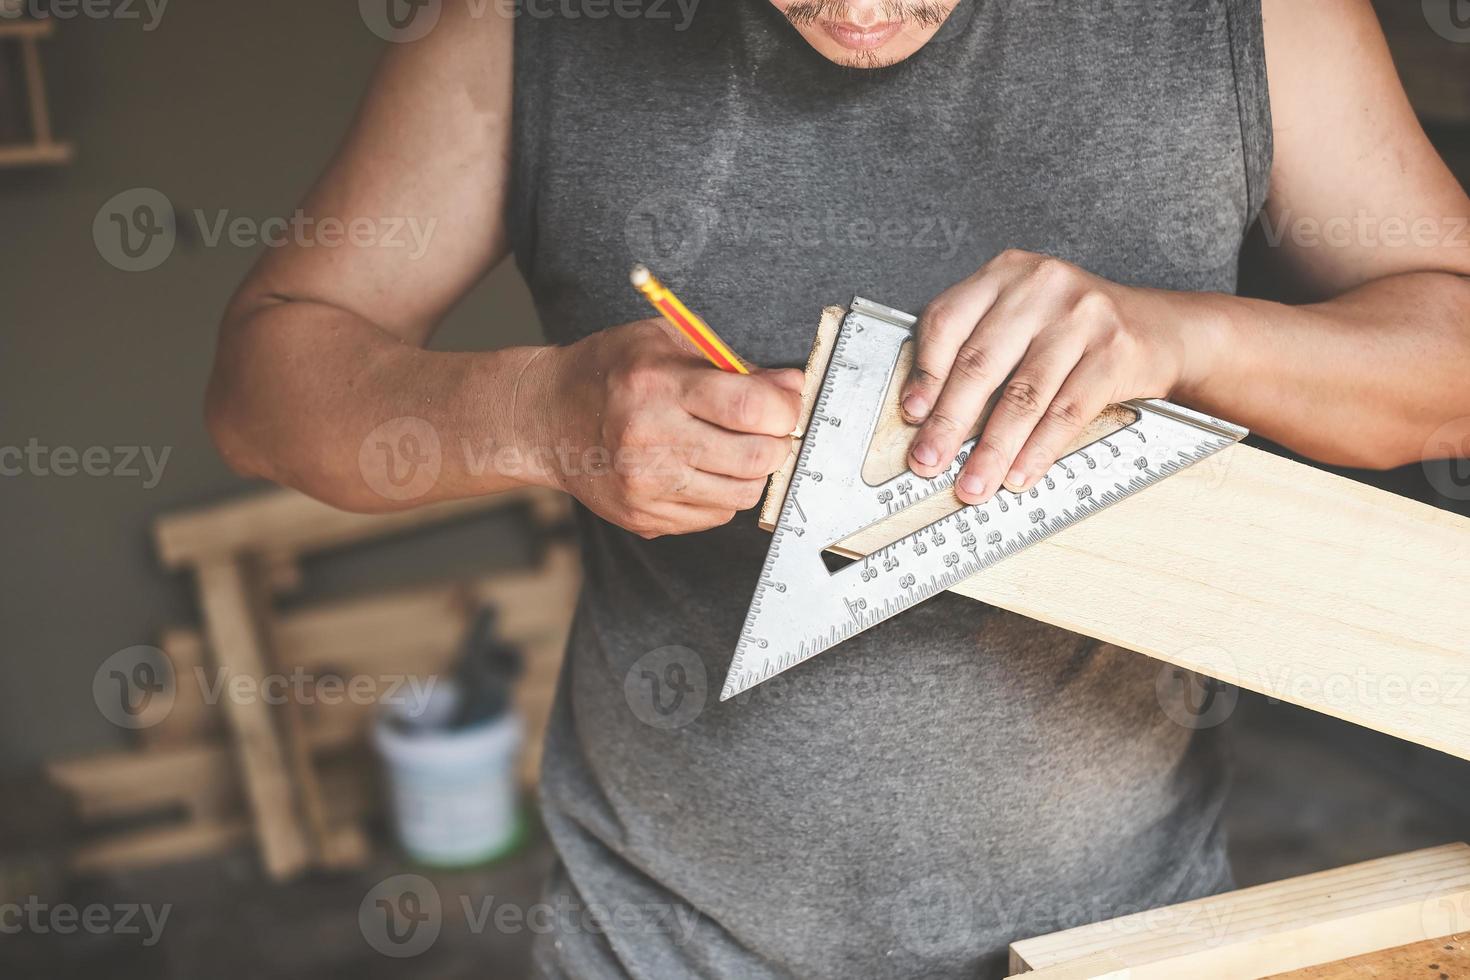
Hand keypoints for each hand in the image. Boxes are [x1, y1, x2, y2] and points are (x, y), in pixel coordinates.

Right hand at [530, 318, 803, 537]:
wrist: (545, 418)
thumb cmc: (610, 371)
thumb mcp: (666, 341)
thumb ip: (733, 363)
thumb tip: (794, 388)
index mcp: (658, 386)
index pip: (752, 407)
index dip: (786, 408)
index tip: (787, 404)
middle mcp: (650, 440)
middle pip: (756, 459)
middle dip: (776, 443)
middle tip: (766, 428)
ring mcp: (646, 486)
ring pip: (742, 494)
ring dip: (750, 471)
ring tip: (728, 445)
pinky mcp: (644, 516)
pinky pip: (715, 515)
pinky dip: (720, 492)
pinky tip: (698, 467)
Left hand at [902, 249, 1206, 503]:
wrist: (1161, 328)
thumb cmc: (1076, 328)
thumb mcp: (1022, 316)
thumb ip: (977, 344)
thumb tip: (925, 410)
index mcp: (1006, 273)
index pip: (948, 321)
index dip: (925, 373)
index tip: (912, 415)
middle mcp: (1042, 287)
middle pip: (981, 363)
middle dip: (950, 423)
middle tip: (928, 462)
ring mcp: (1082, 317)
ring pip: (1023, 395)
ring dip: (993, 449)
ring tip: (973, 483)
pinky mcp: (1115, 352)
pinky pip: (1066, 412)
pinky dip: (1038, 450)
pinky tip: (1019, 473)